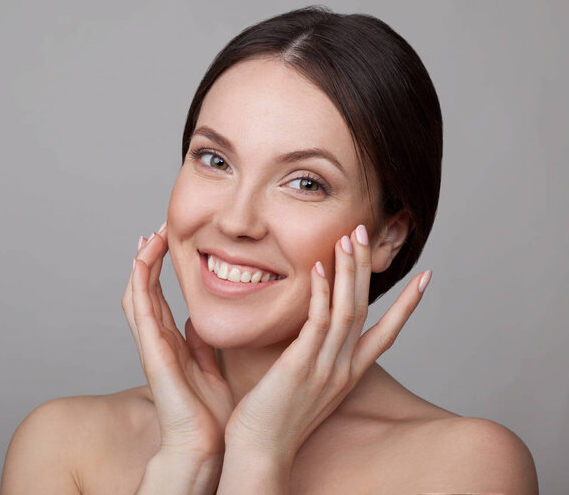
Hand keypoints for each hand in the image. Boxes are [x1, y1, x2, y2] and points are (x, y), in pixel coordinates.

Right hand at [121, 221, 234, 460]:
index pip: (160, 296)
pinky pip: (141, 312)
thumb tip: (197, 321)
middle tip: (156, 229)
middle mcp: (158, 339)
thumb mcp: (210, 367)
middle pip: (146, 290)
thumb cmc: (209, 412)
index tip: (168, 240)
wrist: (206, 444)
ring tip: (148, 237)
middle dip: (149, 257)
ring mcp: (152, 345)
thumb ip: (201, 345)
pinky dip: (139, 285)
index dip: (160, 268)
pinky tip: (142, 261)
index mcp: (173, 341)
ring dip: (141, 264)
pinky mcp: (153, 352)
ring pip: (138, 295)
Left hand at [223, 224, 431, 462]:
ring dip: (349, 271)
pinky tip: (317, 268)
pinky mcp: (302, 365)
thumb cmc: (277, 419)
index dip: (407, 305)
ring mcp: (325, 366)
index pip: (387, 333)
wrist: (261, 454)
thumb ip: (314, 357)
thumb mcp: (307, 386)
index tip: (425, 277)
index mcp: (348, 372)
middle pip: (365, 308)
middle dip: (366, 268)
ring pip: (347, 309)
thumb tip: (310, 333)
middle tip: (365, 232)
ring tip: (349, 237)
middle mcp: (344, 367)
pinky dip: (321, 292)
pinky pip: (317, 321)